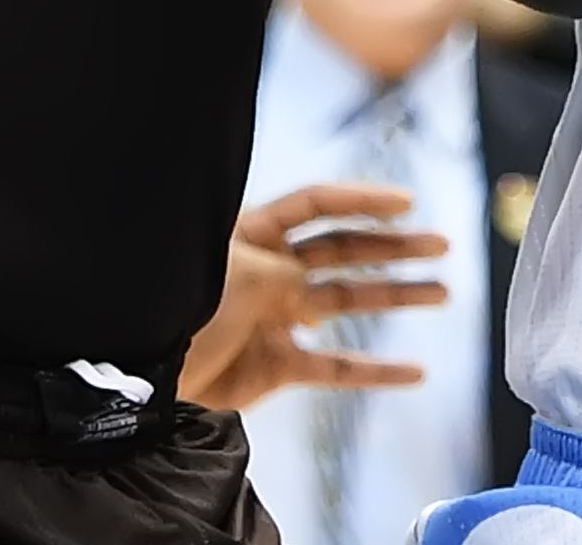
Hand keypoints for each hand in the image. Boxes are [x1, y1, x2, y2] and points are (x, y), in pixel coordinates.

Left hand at [177, 184, 446, 414]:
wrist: (139, 380)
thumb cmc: (180, 310)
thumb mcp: (237, 274)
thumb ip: (285, 272)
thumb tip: (314, 281)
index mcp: (255, 234)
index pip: (318, 203)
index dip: (363, 200)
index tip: (407, 203)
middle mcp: (271, 270)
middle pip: (344, 249)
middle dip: (394, 246)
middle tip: (441, 244)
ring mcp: (275, 318)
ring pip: (348, 301)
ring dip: (395, 296)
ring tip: (442, 292)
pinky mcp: (275, 366)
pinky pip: (334, 367)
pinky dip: (373, 371)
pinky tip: (412, 371)